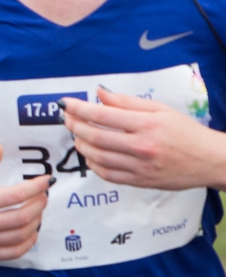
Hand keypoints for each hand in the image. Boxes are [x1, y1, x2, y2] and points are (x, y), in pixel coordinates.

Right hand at [0, 145, 48, 261]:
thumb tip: (0, 148)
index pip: (13, 196)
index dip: (35, 187)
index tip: (47, 180)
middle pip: (22, 218)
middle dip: (39, 204)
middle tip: (44, 195)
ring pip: (21, 236)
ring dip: (36, 221)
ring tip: (38, 210)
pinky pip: (14, 252)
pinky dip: (28, 241)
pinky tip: (31, 230)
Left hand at [62, 88, 225, 189]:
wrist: (211, 160)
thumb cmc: (185, 131)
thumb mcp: (160, 110)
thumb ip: (127, 102)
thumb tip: (99, 93)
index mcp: (147, 124)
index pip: (103, 116)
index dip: (79, 109)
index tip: (65, 103)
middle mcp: (142, 146)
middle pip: (96, 137)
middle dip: (75, 127)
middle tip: (67, 119)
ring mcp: (141, 167)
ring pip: (98, 158)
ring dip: (81, 146)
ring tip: (77, 136)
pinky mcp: (141, 182)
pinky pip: (108, 175)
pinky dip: (93, 165)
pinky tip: (91, 156)